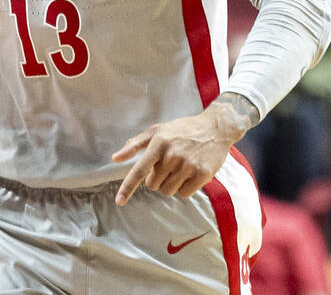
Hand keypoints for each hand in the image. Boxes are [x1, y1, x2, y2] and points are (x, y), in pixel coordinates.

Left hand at [111, 94, 256, 205]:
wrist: (214, 128)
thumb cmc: (182, 130)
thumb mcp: (157, 130)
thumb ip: (135, 144)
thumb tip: (115, 158)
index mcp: (159, 143)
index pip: (140, 170)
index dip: (128, 187)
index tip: (119, 201)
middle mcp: (172, 155)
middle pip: (153, 185)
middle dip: (157, 178)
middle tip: (168, 164)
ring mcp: (188, 165)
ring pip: (168, 191)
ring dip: (170, 184)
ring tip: (179, 168)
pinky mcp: (202, 174)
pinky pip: (184, 193)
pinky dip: (184, 188)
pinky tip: (190, 173)